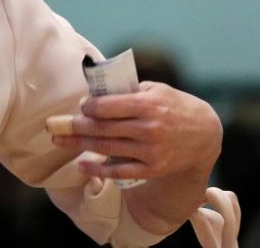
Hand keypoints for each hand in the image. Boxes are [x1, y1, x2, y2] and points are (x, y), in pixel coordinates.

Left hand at [49, 81, 221, 181]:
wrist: (205, 133)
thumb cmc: (174, 105)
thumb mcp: (155, 90)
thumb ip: (127, 91)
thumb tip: (94, 93)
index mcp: (147, 104)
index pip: (107, 106)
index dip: (88, 107)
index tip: (81, 106)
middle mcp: (148, 128)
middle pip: (102, 128)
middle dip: (75, 126)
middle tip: (54, 126)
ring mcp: (150, 151)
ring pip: (107, 148)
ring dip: (79, 145)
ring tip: (59, 141)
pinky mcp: (153, 169)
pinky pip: (120, 171)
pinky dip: (99, 169)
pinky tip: (82, 165)